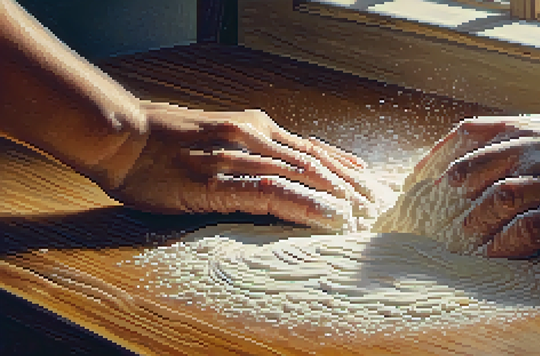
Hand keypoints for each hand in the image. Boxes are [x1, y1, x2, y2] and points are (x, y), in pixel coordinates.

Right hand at [99, 101, 376, 231]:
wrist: (122, 137)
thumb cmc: (166, 141)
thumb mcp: (219, 137)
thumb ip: (250, 152)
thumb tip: (276, 172)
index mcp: (257, 127)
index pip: (312, 149)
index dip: (343, 166)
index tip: (367, 182)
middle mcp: (256, 137)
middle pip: (317, 162)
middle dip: (350, 186)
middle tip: (376, 206)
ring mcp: (240, 157)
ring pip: (302, 175)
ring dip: (337, 198)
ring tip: (363, 217)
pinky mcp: (221, 182)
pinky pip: (272, 194)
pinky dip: (304, 206)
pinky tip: (325, 218)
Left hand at [405, 111, 539, 257]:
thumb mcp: (537, 126)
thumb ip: (499, 141)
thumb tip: (456, 164)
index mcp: (515, 128)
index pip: (463, 135)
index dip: (434, 158)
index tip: (414, 182)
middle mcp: (526, 150)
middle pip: (473, 170)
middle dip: (450, 197)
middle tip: (434, 220)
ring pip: (500, 198)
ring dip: (477, 222)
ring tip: (464, 240)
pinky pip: (531, 227)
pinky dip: (508, 243)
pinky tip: (495, 252)